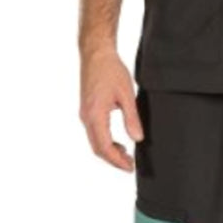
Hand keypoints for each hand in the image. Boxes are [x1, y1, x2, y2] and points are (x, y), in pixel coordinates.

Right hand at [79, 45, 143, 170]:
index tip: (129, 168)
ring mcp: (85, 114)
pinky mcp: (87, 110)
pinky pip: (94, 132)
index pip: (104, 147)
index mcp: (95, 115)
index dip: (117, 160)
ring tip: (126, 155)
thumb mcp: (127, 94)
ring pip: (95, 141)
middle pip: (97, 148)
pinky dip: (105, 141)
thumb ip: (132, 118)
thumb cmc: (111, 70)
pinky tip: (118, 141)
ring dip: (109, 151)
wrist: (96, 54)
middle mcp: (86, 118)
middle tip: (129, 165)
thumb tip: (138, 139)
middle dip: (113, 160)